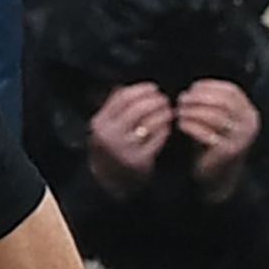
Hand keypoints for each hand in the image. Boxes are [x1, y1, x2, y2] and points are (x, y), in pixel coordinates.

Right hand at [85, 81, 174, 196]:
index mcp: (100, 123)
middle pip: (138, 108)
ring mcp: (124, 149)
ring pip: (149, 122)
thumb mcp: (104, 126)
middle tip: (164, 99)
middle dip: (155, 100)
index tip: (153, 88)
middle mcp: (110, 135)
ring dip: (163, 114)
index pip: (122, 97)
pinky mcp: (139, 161)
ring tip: (168, 111)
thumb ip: (113, 106)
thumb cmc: (109, 148)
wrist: (107, 182)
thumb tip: (129, 85)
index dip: (141, 89)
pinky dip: (164, 130)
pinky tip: (167, 126)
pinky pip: (157, 139)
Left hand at [173, 77, 258, 201]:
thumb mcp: (217, 120)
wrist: (218, 178)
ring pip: (214, 116)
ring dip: (193, 111)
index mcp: (249, 113)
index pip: (231, 91)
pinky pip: (207, 133)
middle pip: (223, 101)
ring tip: (179, 112)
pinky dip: (191, 126)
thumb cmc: (213, 144)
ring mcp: (241, 138)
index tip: (191, 88)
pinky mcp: (229, 151)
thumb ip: (211, 104)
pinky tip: (181, 125)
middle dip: (199, 98)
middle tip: (182, 99)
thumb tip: (189, 91)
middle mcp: (250, 124)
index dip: (210, 86)